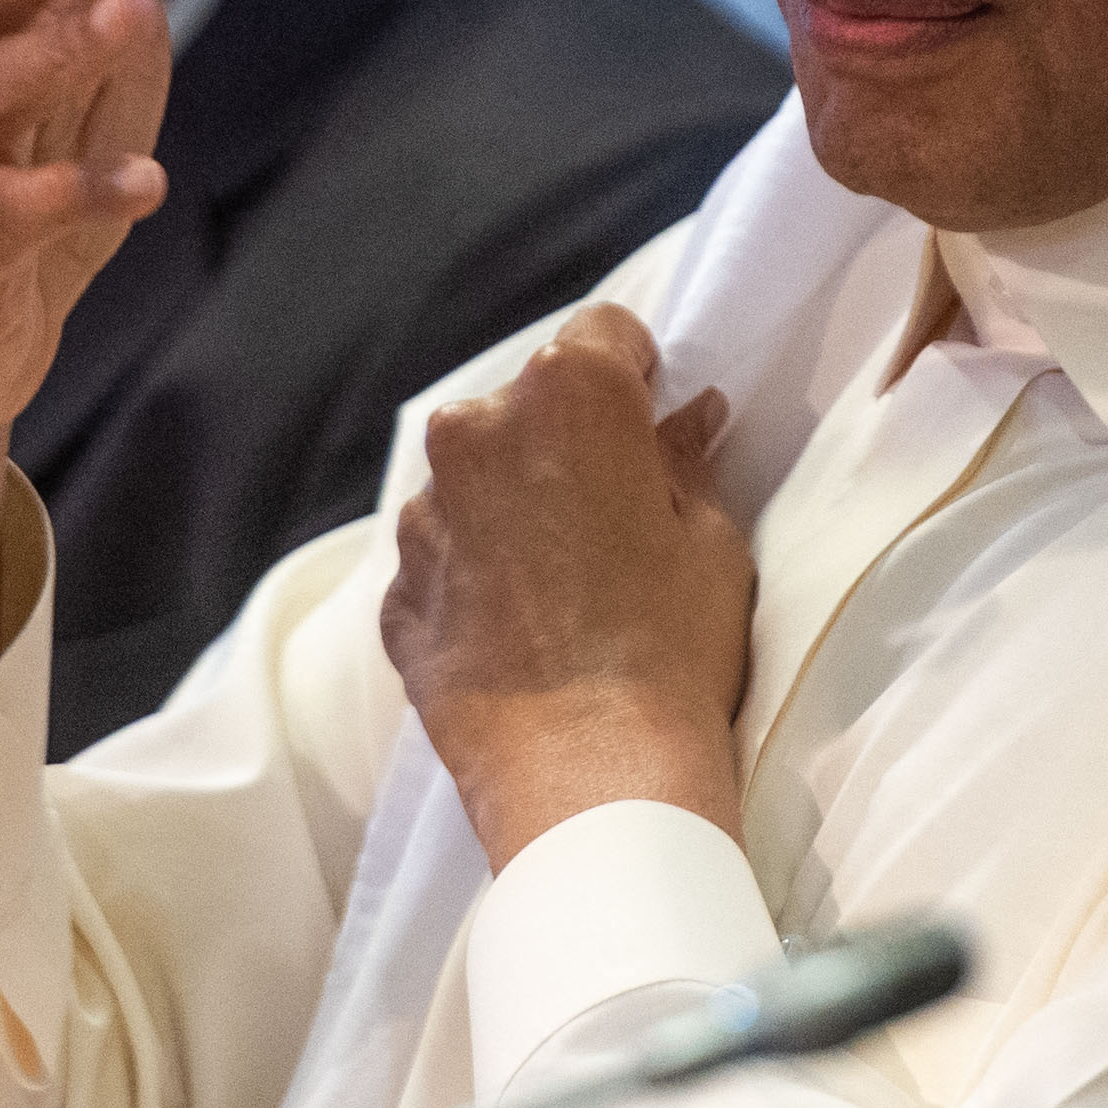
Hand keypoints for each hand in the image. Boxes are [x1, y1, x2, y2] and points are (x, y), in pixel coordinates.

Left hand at [384, 307, 754, 868]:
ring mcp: (425, 515)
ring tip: (566, 587)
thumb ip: (684, 462)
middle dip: (567, 443)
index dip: (635, 376)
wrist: (587, 774)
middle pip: (527, 406)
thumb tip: (683, 417)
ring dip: (513, 508)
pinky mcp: (398, 592)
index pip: (604, 334)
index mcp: (566, 395)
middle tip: (616, 517)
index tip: (653, 426)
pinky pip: (443, 557)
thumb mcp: (709, 540)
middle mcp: (476, 434)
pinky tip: (524, 632)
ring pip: (476, 481)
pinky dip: (476, 576)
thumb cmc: (671, 646)